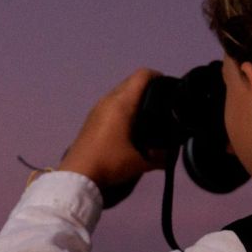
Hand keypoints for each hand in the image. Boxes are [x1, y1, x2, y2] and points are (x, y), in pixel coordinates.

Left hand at [59, 68, 169, 196]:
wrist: (78, 175)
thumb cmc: (110, 162)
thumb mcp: (141, 162)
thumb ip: (162, 158)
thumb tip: (173, 156)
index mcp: (121, 103)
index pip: (142, 76)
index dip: (159, 77)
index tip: (169, 89)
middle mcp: (108, 100)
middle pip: (132, 82)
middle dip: (149, 89)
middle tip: (162, 106)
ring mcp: (97, 108)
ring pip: (120, 93)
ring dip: (134, 100)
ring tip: (148, 117)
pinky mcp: (91, 119)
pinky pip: (112, 104)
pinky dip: (123, 109)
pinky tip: (130, 127)